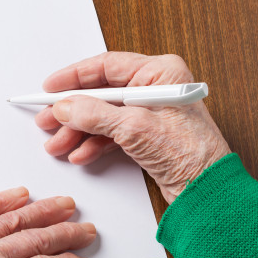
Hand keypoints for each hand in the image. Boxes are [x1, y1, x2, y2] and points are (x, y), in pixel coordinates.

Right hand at [35, 52, 230, 202]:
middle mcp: (156, 88)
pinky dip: (94, 143)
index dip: (74, 77)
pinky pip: (113, 133)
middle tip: (47, 120)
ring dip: (79, 131)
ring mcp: (151, 112)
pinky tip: (80, 153)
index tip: (50, 87)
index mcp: (160, 72)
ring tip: (58, 144)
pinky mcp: (149, 135)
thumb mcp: (134, 128)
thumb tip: (65, 106)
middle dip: (73, 110)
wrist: (209, 191)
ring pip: (104, 115)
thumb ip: (94, 114)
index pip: (107, 66)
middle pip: (101, 93)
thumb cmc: (190, 154)